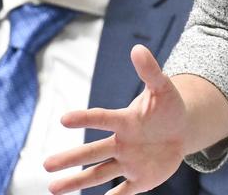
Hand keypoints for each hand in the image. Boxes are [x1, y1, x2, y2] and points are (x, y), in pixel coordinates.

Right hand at [45, 45, 189, 194]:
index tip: (64, 119)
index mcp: (126, 121)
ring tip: (53, 188)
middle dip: (70, 158)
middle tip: (46, 164)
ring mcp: (129, 163)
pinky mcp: (141, 179)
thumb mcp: (163, 88)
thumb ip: (150, 71)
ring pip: (100, 174)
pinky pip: (124, 192)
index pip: (103, 118)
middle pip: (93, 152)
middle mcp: (121, 144)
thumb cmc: (168, 107)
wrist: (181, 129)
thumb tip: (137, 48)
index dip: (86, 118)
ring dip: (78, 181)